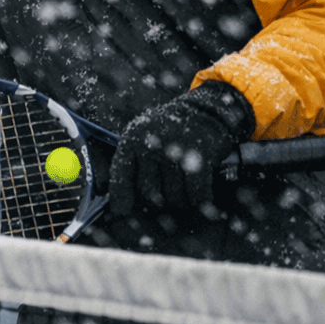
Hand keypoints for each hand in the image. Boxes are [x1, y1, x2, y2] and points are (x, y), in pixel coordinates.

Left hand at [109, 81, 254, 216]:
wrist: (205, 112)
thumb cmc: (169, 132)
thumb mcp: (143, 138)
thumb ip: (132, 164)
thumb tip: (119, 204)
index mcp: (132, 138)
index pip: (120, 173)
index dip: (120, 195)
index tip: (121, 211)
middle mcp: (151, 143)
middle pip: (148, 191)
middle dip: (157, 198)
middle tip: (167, 189)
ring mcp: (175, 151)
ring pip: (173, 197)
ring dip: (180, 199)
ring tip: (183, 183)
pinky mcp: (200, 158)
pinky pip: (196, 195)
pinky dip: (199, 198)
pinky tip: (199, 190)